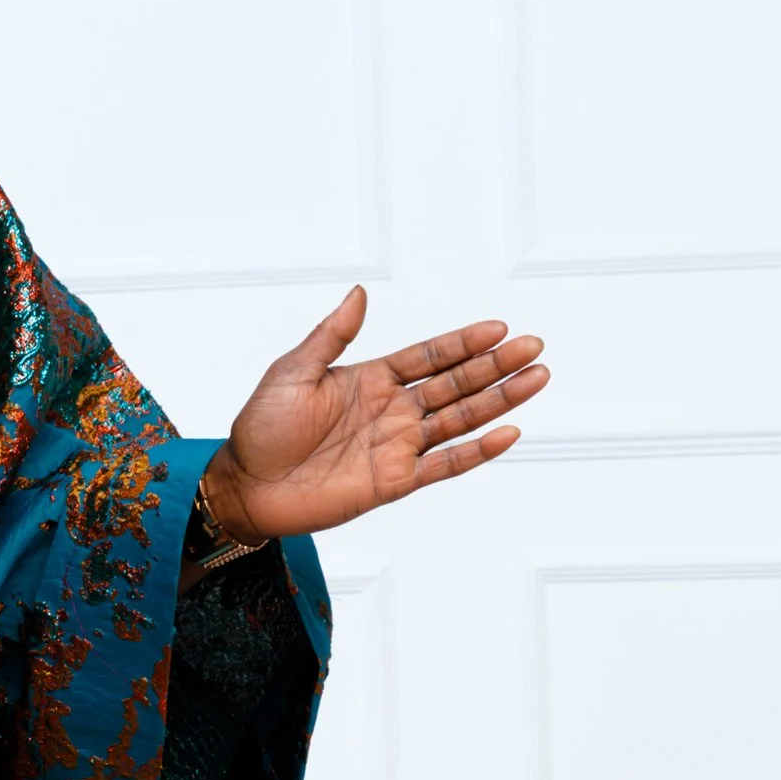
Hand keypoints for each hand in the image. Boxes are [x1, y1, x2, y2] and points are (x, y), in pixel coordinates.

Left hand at [200, 287, 548, 544]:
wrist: (244, 486)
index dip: (463, 343)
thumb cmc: (259, 429)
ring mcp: (396, 446)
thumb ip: (332, 336)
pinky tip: (508, 433)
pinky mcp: (393, 482)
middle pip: (455, 384)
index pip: (429, 356)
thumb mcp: (292, 372)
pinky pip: (444, 465)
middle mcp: (390, 411)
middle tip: (534, 347)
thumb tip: (360, 293)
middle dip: (495, 366)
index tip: (499, 328)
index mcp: (369, 380)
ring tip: (536, 378)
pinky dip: (477, 451)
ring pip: (459, 419)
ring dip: (498, 400)